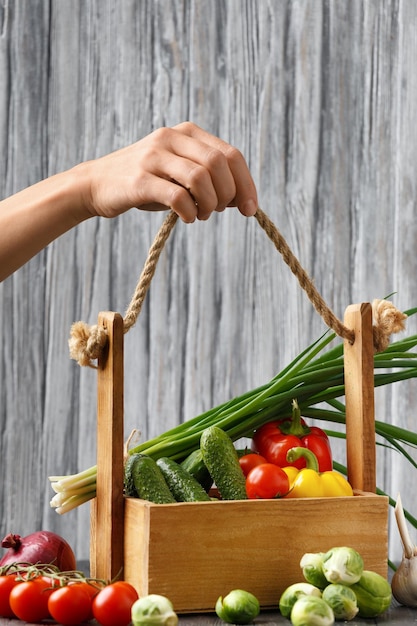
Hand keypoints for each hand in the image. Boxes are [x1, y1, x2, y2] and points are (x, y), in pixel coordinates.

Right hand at [81, 122, 257, 222]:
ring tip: (201, 215)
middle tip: (219, 211)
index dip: (246, 183)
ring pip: (201, 178)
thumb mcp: (179, 172)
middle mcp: (171, 138)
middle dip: (229, 194)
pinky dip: (189, 211)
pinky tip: (187, 218)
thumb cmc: (145, 183)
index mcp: (186, 133)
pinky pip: (177, 196)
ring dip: (209, 204)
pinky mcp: (140, 180)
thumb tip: (242, 198)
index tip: (251, 209)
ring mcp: (154, 157)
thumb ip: (208, 177)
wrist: (96, 184)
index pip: (230, 154)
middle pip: (219, 164)